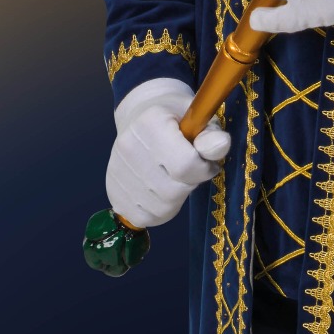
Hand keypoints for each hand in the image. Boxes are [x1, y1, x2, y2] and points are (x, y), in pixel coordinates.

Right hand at [105, 77, 230, 228]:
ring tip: (176, 179)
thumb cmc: (177, 118)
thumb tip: (221, 146)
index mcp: (151, 123)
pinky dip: (159, 211)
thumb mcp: (200, 118)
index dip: (204, 169)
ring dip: (177, 199)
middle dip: (190, 184)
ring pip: (159, 208)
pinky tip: (161, 191)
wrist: (141, 116)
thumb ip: (211, 135)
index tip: (206, 162)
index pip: (185, 164)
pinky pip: (144, 217)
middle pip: (172, 190)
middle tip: (191, 170)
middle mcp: (128, 146)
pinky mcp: (113, 190)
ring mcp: (117, 170)